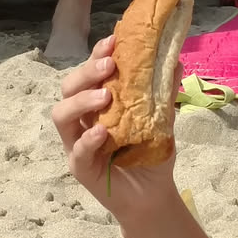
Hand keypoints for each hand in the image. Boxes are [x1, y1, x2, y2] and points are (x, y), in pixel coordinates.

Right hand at [50, 37, 181, 218]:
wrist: (153, 196)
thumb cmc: (152, 156)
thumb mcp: (162, 121)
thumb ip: (164, 93)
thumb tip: (176, 60)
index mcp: (98, 103)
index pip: (89, 73)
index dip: (97, 55)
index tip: (113, 41)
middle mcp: (83, 119)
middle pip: (69, 88)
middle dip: (86, 73)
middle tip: (109, 66)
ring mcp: (77, 143)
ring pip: (61, 115)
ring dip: (81, 101)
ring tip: (105, 96)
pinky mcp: (79, 167)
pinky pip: (76, 150)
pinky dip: (87, 139)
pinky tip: (103, 133)